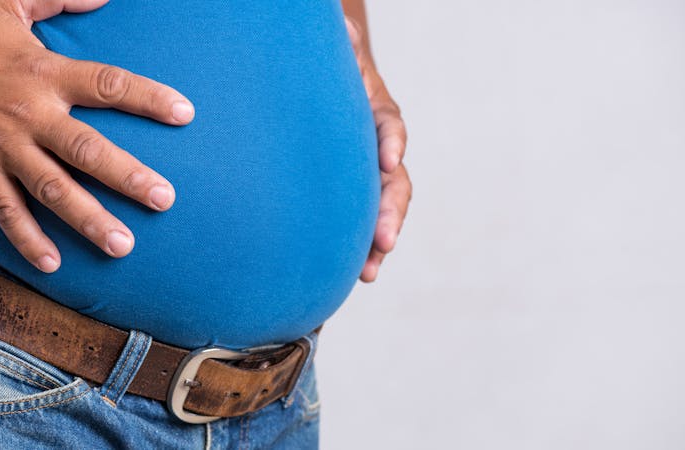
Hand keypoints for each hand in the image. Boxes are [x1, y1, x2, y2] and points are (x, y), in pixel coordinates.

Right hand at [0, 0, 194, 272]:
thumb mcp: (10, 0)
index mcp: (45, 72)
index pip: (108, 85)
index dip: (148, 98)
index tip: (185, 114)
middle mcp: (30, 114)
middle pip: (86, 150)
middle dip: (127, 176)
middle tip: (163, 200)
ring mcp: (4, 147)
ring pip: (52, 189)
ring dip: (88, 218)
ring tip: (122, 245)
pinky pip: (5, 210)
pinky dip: (26, 238)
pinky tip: (52, 263)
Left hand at [345, 16, 412, 281]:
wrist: (327, 91)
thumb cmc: (330, 70)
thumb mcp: (338, 51)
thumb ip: (343, 43)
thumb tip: (342, 28)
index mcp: (376, 112)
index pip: (389, 126)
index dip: (391, 142)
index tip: (388, 160)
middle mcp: (380, 149)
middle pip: (395, 182)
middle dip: (390, 211)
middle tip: (385, 240)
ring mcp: (368, 176)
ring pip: (382, 211)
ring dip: (378, 242)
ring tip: (369, 272)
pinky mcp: (352, 196)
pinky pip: (360, 223)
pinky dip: (360, 248)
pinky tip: (355, 274)